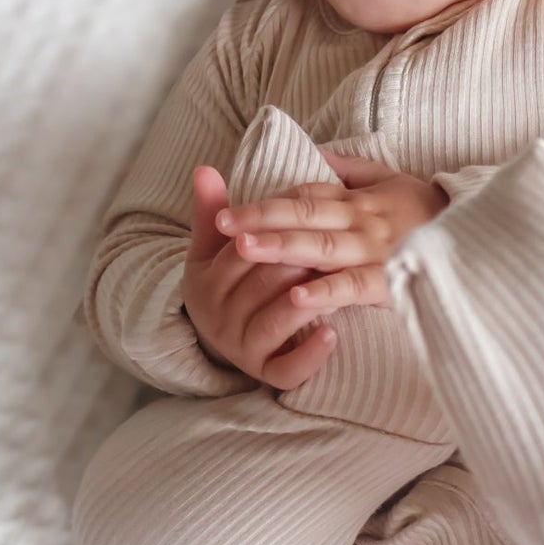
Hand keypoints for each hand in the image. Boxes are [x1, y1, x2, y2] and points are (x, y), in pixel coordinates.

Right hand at [181, 165, 338, 390]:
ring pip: (276, 324)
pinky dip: (309, 354)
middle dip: (295, 266)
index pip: (238, 254)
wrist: (226, 335)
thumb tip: (205, 169)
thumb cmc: (230, 281)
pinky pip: (286, 370)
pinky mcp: (267, 375)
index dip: (268, 235)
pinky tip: (332, 335)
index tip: (299, 218)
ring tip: (338, 287)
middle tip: (334, 249)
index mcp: (206, 282)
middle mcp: (219, 318)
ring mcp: (243, 349)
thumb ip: (212, 210)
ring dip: (307, 304)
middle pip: (261, 287)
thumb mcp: (214, 247)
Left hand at [213, 148, 449, 318]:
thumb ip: (352, 169)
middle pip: (305, 215)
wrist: (480, 238)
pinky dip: (328, 291)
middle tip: (223, 222)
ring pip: (322, 246)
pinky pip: (355, 286)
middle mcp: (362, 221)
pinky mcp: (392, 281)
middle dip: (261, 218)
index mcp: (359, 199)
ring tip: (245, 249)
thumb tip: (316, 154)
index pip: (306, 194)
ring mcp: (376, 250)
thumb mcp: (392, 179)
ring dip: (282, 247)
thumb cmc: (429, 211)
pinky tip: (298, 299)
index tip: (230, 208)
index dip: (268, 200)